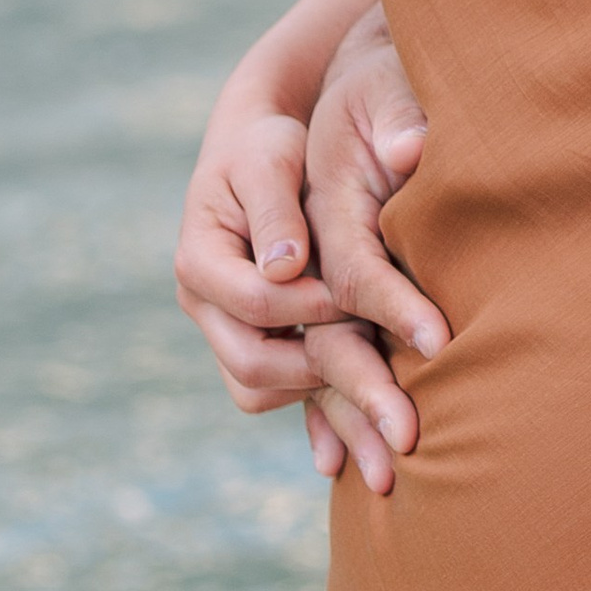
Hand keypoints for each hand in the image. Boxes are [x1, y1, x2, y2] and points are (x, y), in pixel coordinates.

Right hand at [176, 89, 420, 491]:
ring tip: (382, 402)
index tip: (367, 301)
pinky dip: (314, 416)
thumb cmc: (270, 146)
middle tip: (390, 376)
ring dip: (320, 399)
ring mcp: (224, 332)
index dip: (312, 307)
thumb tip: (286, 267)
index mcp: (200, 260)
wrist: (260, 157)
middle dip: (325, 371)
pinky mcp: (254, 345)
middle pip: (253, 364)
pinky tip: (356, 443)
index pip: (256, 303)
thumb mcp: (270, 161)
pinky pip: (276, 395)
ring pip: (259, 391)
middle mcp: (204, 306)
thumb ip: (276, 209)